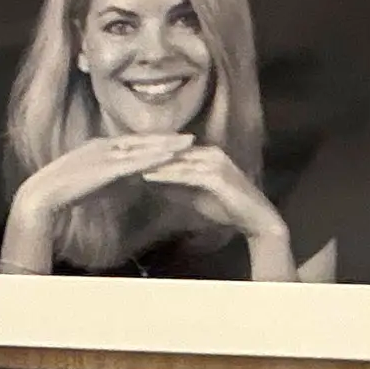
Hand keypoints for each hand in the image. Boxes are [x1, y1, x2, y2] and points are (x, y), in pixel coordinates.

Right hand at [0, 133, 191, 271]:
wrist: (43, 194)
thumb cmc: (64, 193)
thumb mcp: (93, 181)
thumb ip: (111, 178)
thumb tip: (130, 181)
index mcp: (100, 147)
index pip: (133, 142)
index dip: (155, 141)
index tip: (174, 141)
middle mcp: (105, 145)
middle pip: (142, 140)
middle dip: (166, 139)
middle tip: (189, 138)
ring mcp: (106, 154)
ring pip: (142, 148)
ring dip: (166, 146)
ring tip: (188, 143)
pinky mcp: (106, 167)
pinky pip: (135, 161)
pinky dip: (154, 158)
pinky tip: (169, 157)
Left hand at [133, 144, 296, 275]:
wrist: (254, 219)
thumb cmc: (226, 207)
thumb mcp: (193, 195)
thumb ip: (174, 186)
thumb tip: (151, 181)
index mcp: (202, 154)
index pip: (169, 149)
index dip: (144, 152)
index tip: (119, 155)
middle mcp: (208, 152)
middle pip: (170, 150)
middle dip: (143, 152)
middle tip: (115, 154)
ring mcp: (214, 162)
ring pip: (176, 160)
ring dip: (150, 161)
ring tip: (125, 164)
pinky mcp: (217, 176)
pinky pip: (187, 174)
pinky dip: (167, 175)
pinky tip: (148, 177)